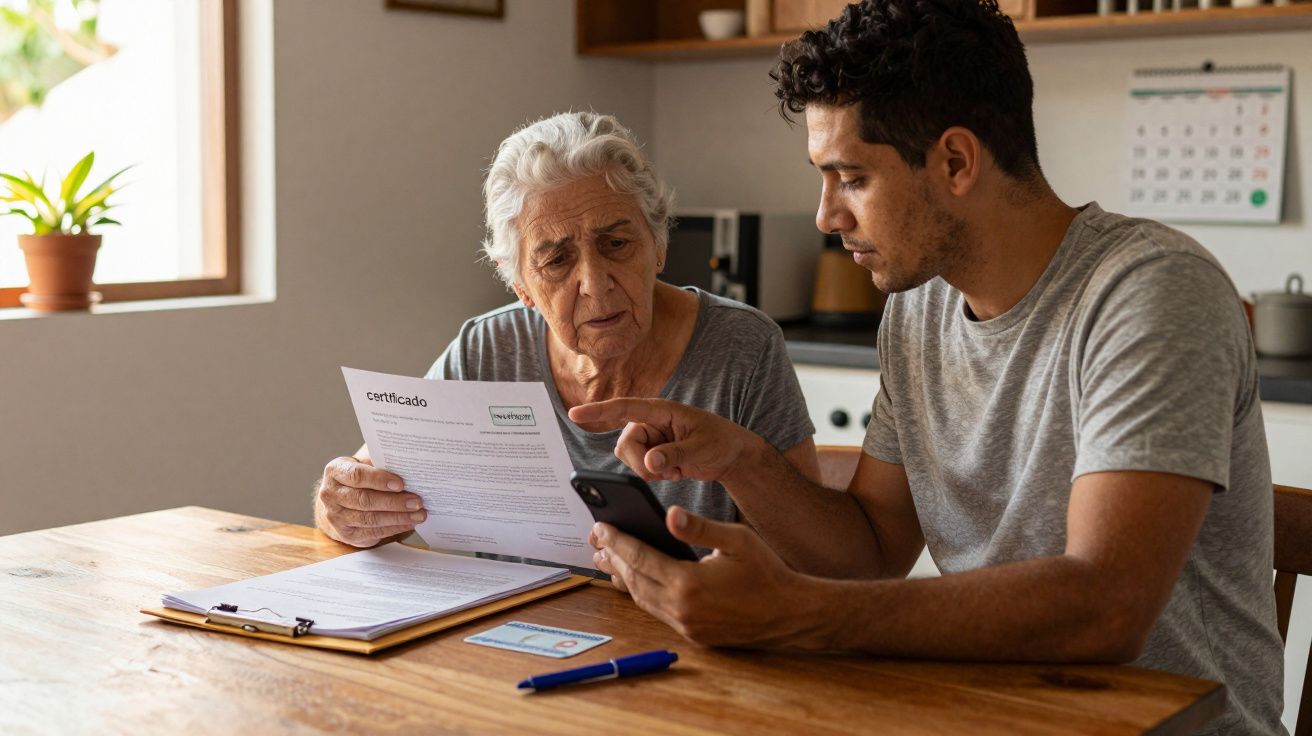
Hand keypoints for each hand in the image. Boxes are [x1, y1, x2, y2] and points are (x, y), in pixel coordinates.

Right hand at [314, 456, 425, 546]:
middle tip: (417, 501)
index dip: (379, 480)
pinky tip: (410, 523)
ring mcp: (336, 517)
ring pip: (370, 519)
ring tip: (419, 514)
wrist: (339, 503)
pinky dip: (394, 528)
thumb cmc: (359, 478)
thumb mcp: (364, 464)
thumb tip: (407, 461)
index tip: (401, 483)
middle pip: (364, 500)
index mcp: (335, 471)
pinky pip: (373, 532)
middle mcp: (331, 494)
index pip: (356, 475)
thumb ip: (380, 462)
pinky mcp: (347, 534)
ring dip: (398, 517)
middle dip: (394, 502)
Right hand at [568, 399, 760, 483]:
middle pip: (624, 445)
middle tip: (670, 470)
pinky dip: (655, 476)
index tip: (575, 414)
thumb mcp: (701, 448)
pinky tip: (675, 472)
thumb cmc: (721, 442)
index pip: (625, 408)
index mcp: (661, 410)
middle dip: (641, 463)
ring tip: (676, 468)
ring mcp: (650, 440)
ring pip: (629, 460)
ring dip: (649, 472)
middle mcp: (650, 423)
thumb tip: (648, 462)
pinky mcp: (651, 454)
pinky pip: (639, 470)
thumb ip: (674, 454)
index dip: (599, 411)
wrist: (731, 456)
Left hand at [590, 505, 818, 647]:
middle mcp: (682, 608)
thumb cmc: (768, 573)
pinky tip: (638, 580)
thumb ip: (700, 527)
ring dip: (623, 577)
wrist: (791, 614)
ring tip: (608, 558)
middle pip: (634, 580)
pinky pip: (657, 611)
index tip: (601, 526)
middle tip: (597, 539)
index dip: (617, 541)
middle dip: (614, 557)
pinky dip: (642, 593)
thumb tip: (668, 514)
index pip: (640, 558)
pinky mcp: (693, 634)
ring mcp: (686, 625)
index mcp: (688, 583)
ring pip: (642, 598)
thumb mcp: (737, 540)